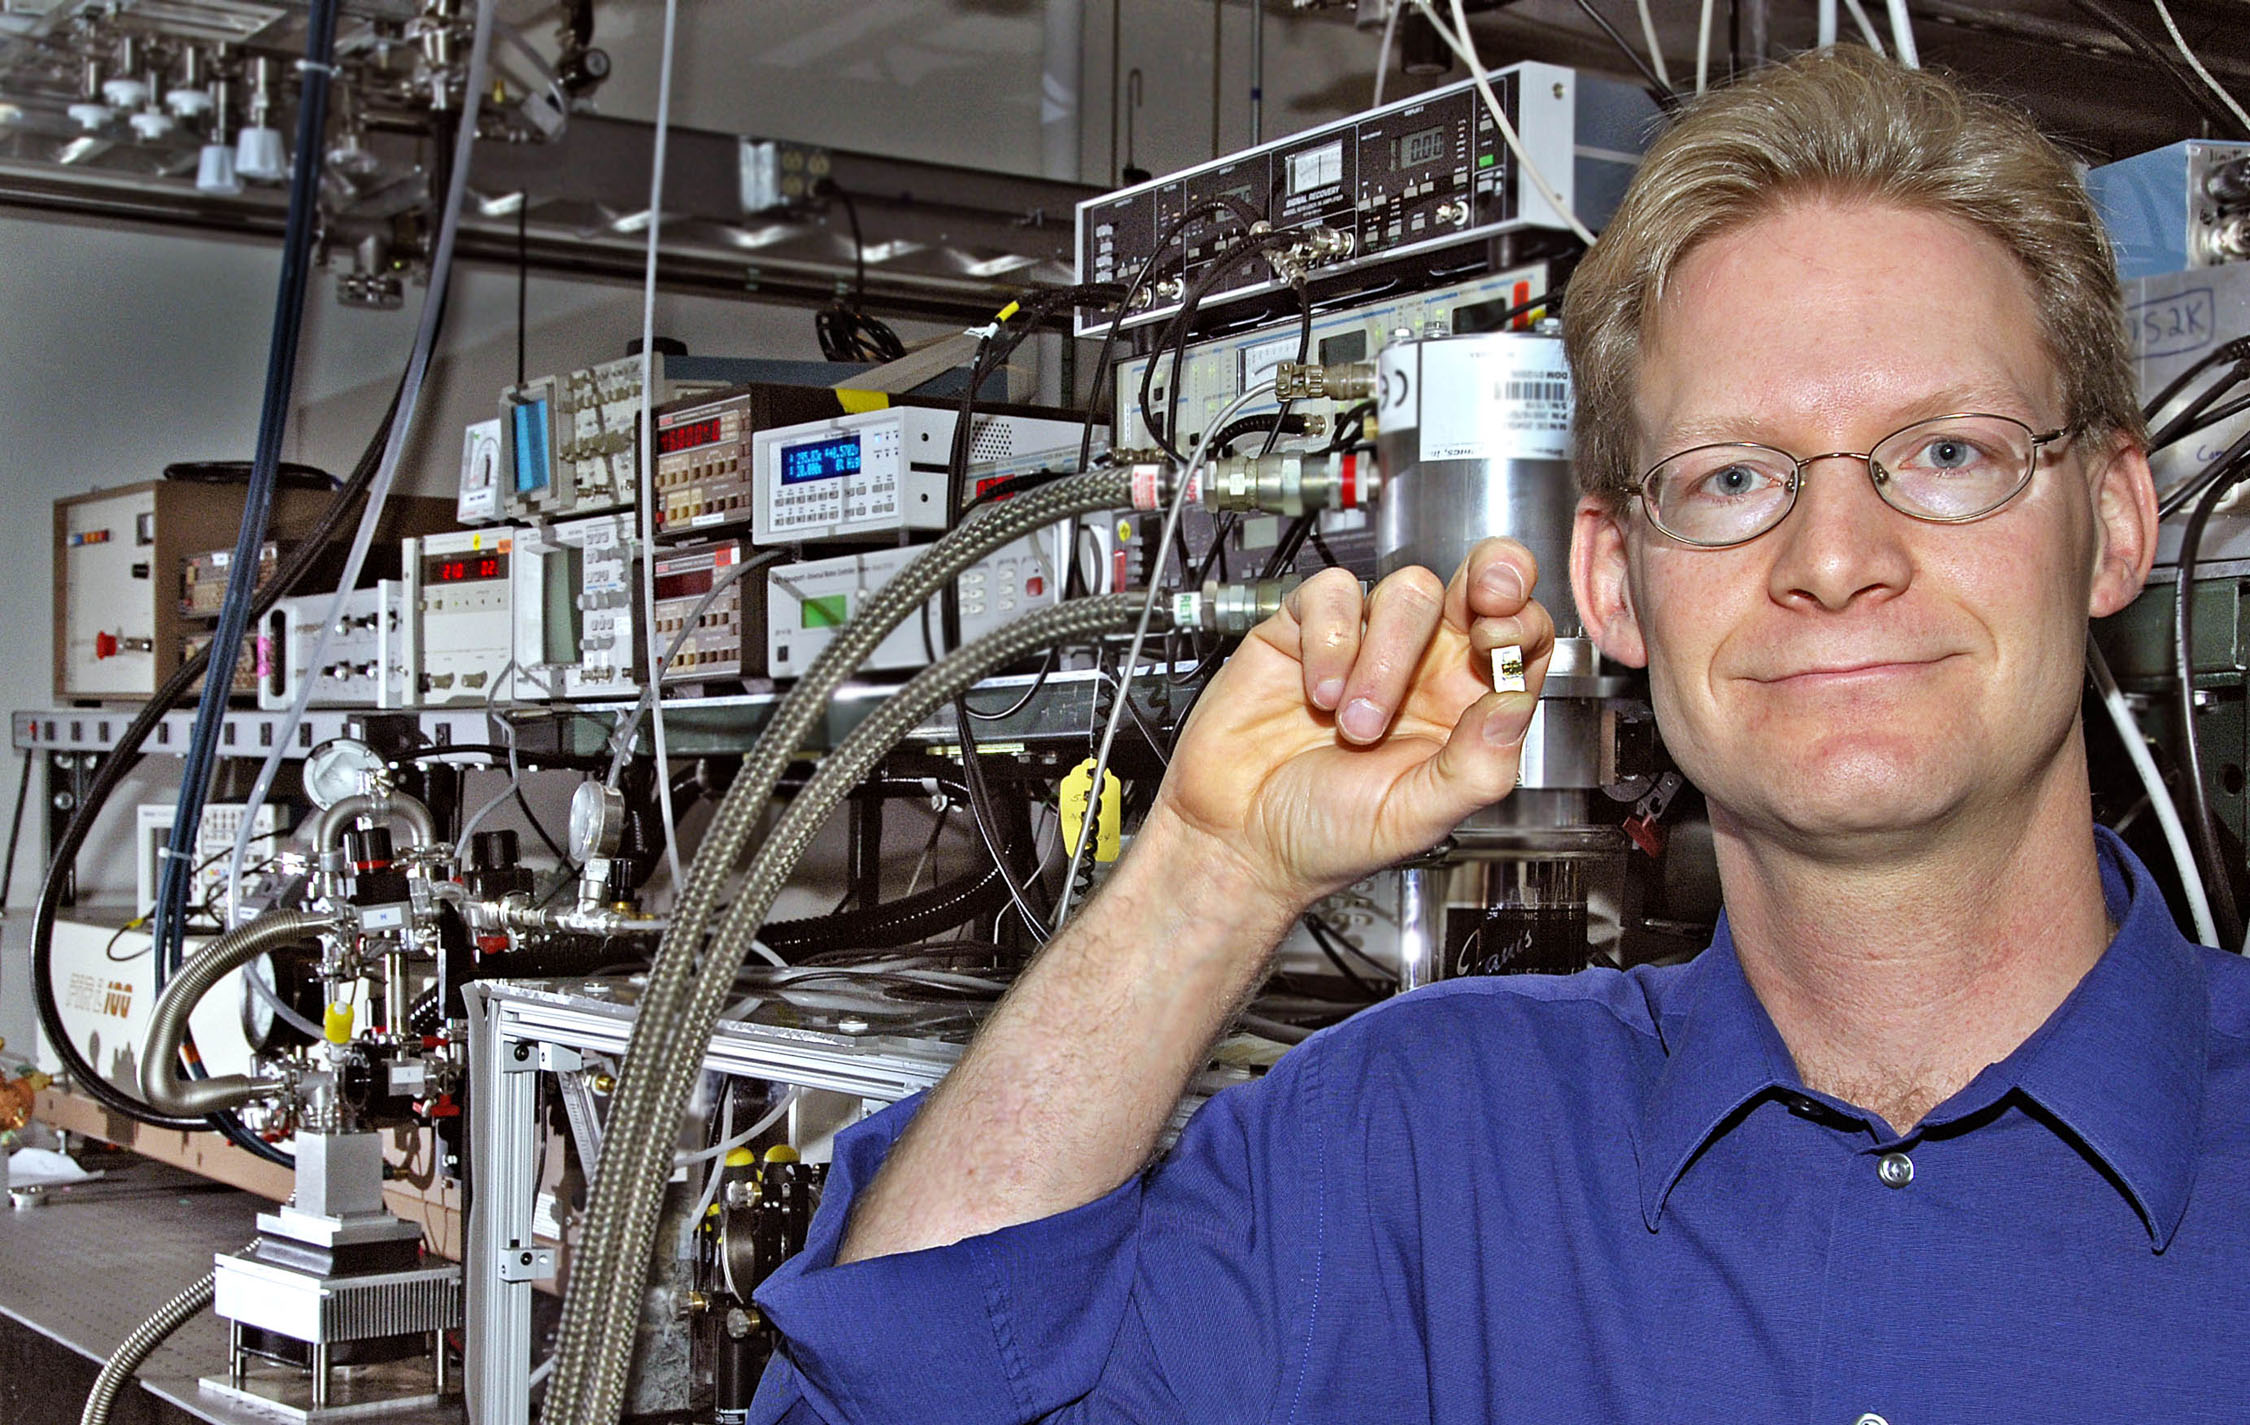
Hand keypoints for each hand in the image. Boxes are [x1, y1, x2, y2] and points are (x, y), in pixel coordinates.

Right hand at [1154, 537, 1554, 910]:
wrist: (1238, 839)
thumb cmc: (1327, 836)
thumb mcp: (1416, 817)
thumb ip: (1477, 765)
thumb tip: (1519, 703)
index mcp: (1464, 711)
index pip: (1521, 641)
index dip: (1522, 626)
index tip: (1499, 645)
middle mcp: (1425, 669)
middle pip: (1481, 584)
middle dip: (1496, 574)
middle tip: (1489, 596)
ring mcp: (1367, 644)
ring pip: (1409, 590)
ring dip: (1386, 657)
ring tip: (1353, 723)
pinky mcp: (1306, 629)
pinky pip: (1334, 593)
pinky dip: (1330, 640)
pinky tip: (1316, 693)